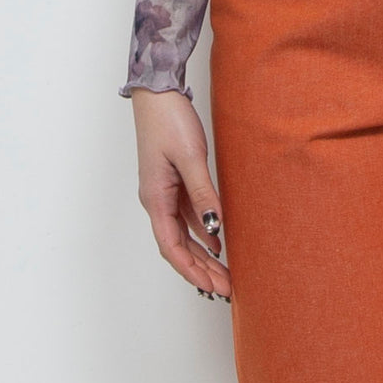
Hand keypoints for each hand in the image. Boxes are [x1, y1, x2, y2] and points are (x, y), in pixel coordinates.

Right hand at [130, 88, 230, 300]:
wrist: (159, 92)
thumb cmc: (169, 120)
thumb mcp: (191, 158)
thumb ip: (203, 195)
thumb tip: (214, 228)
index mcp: (156, 198)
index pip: (171, 247)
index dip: (191, 271)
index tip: (211, 288)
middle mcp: (157, 201)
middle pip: (179, 247)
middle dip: (201, 271)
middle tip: (226, 289)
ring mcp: (165, 194)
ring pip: (184, 236)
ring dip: (203, 257)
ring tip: (225, 275)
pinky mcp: (174, 184)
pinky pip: (188, 219)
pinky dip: (203, 235)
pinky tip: (219, 244)